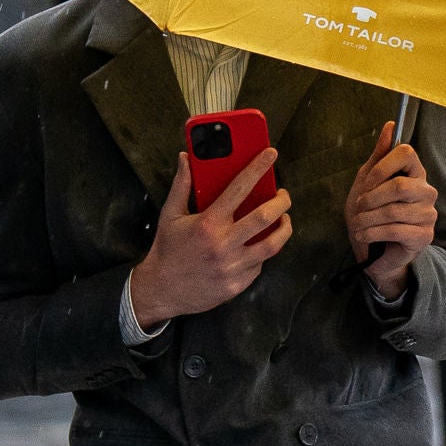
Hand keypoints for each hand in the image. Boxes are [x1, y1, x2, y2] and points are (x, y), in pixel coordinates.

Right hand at [129, 151, 290, 330]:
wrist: (161, 290)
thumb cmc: (167, 249)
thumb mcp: (170, 215)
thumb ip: (182, 185)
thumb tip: (185, 158)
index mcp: (208, 223)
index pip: (240, 188)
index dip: (258, 168)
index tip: (271, 154)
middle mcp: (223, 244)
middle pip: (266, 217)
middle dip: (282, 201)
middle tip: (283, 196)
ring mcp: (232, 267)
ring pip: (272, 245)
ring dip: (284, 228)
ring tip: (283, 219)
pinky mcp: (237, 284)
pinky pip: (259, 264)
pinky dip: (264, 251)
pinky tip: (262, 243)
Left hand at [346, 121, 438, 298]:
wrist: (374, 251)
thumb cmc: (371, 214)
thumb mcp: (368, 182)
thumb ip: (379, 155)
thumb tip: (391, 125)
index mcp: (415, 173)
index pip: (406, 153)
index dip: (381, 167)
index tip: (366, 183)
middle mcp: (427, 191)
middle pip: (398, 185)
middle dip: (370, 198)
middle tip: (359, 208)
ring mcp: (428, 214)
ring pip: (393, 210)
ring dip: (367, 219)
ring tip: (358, 225)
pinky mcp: (424, 236)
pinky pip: (395, 230)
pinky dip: (373, 233)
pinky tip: (365, 236)